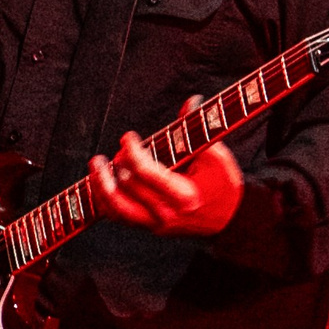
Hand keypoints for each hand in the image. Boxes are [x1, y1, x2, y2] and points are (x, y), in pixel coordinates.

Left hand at [89, 107, 242, 235]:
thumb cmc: (225, 185)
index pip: (145, 172)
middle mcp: (167, 213)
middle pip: (127, 187)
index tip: (128, 137)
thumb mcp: (216, 156)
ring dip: (101, 185)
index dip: (131, 151)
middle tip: (117, 150)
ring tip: (96, 165)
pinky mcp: (151, 227)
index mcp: (183, 195)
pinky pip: (120, 217)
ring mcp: (156, 224)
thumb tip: (190, 101)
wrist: (232, 219)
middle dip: (117, 164)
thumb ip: (197, 131)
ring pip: (116, 208)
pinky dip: (106, 200)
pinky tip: (101, 183)